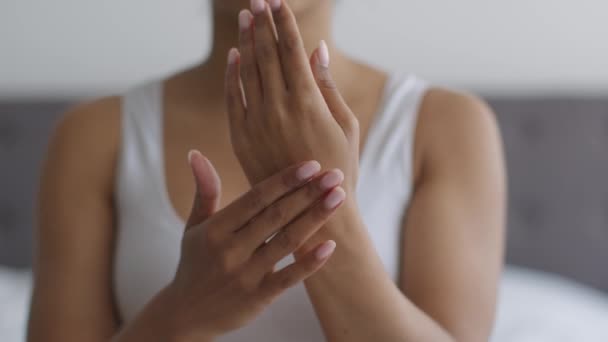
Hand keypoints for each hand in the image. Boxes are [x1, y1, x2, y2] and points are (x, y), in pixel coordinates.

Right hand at [166, 151, 344, 339]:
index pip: (256, 198)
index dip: (285, 180)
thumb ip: (204, 190)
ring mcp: (245, 274)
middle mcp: (230, 250)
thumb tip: (196, 152)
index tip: (311, 165)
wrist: (187, 314)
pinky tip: (331, 245)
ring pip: (286, 241)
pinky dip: (310, 262)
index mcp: (216, 228)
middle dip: (308, 193)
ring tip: (338, 198)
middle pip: (276, 216)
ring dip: (315, 218)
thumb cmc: (195, 263)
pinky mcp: (258, 297)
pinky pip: (289, 277)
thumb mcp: (195, 226)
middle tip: (335, 175)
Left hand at [224, 0, 359, 192]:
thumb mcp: (345, 124)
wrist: (311, 211)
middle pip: (268, 54)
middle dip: (263, 23)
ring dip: (247, 40)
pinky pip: (233, 98)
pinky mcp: (241, 138)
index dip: (285, 23)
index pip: (292, 50)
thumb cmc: (339, 167)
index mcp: (308, 102)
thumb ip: (328, 85)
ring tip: (246, 16)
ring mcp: (257, 123)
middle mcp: (279, 108)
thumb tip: (318, 49)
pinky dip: (232, 74)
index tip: (279, 1)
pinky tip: (235, 55)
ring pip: (248, 71)